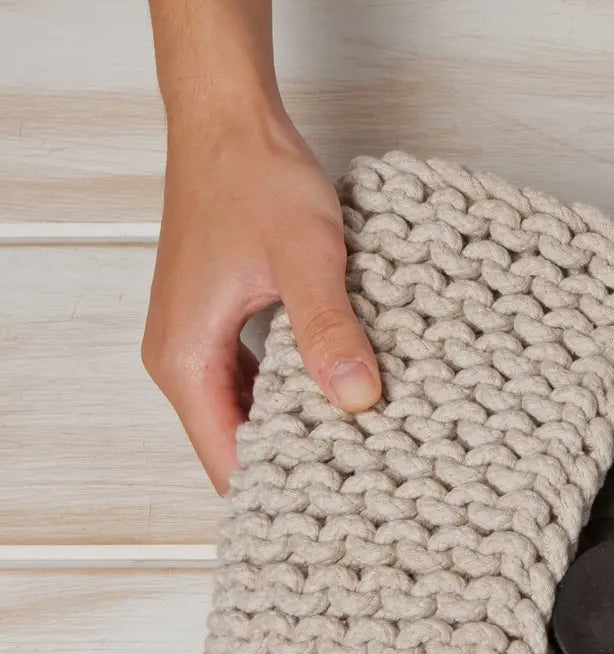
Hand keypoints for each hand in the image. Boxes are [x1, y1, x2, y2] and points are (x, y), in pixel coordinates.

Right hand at [142, 110, 380, 492]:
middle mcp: (183, 361)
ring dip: (302, 430)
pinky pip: (259, 385)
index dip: (283, 492)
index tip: (340, 510)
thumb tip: (357, 398)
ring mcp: (201, 344)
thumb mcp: (304, 257)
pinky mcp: (223, 326)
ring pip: (251, 417)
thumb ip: (328, 329)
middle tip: (367, 487)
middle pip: (238, 448)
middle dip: (300, 467)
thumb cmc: (254, 177)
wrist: (231, 120)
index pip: (228, 463)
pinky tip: (340, 400)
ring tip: (364, 452)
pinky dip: (297, 397)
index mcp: (186, 360)